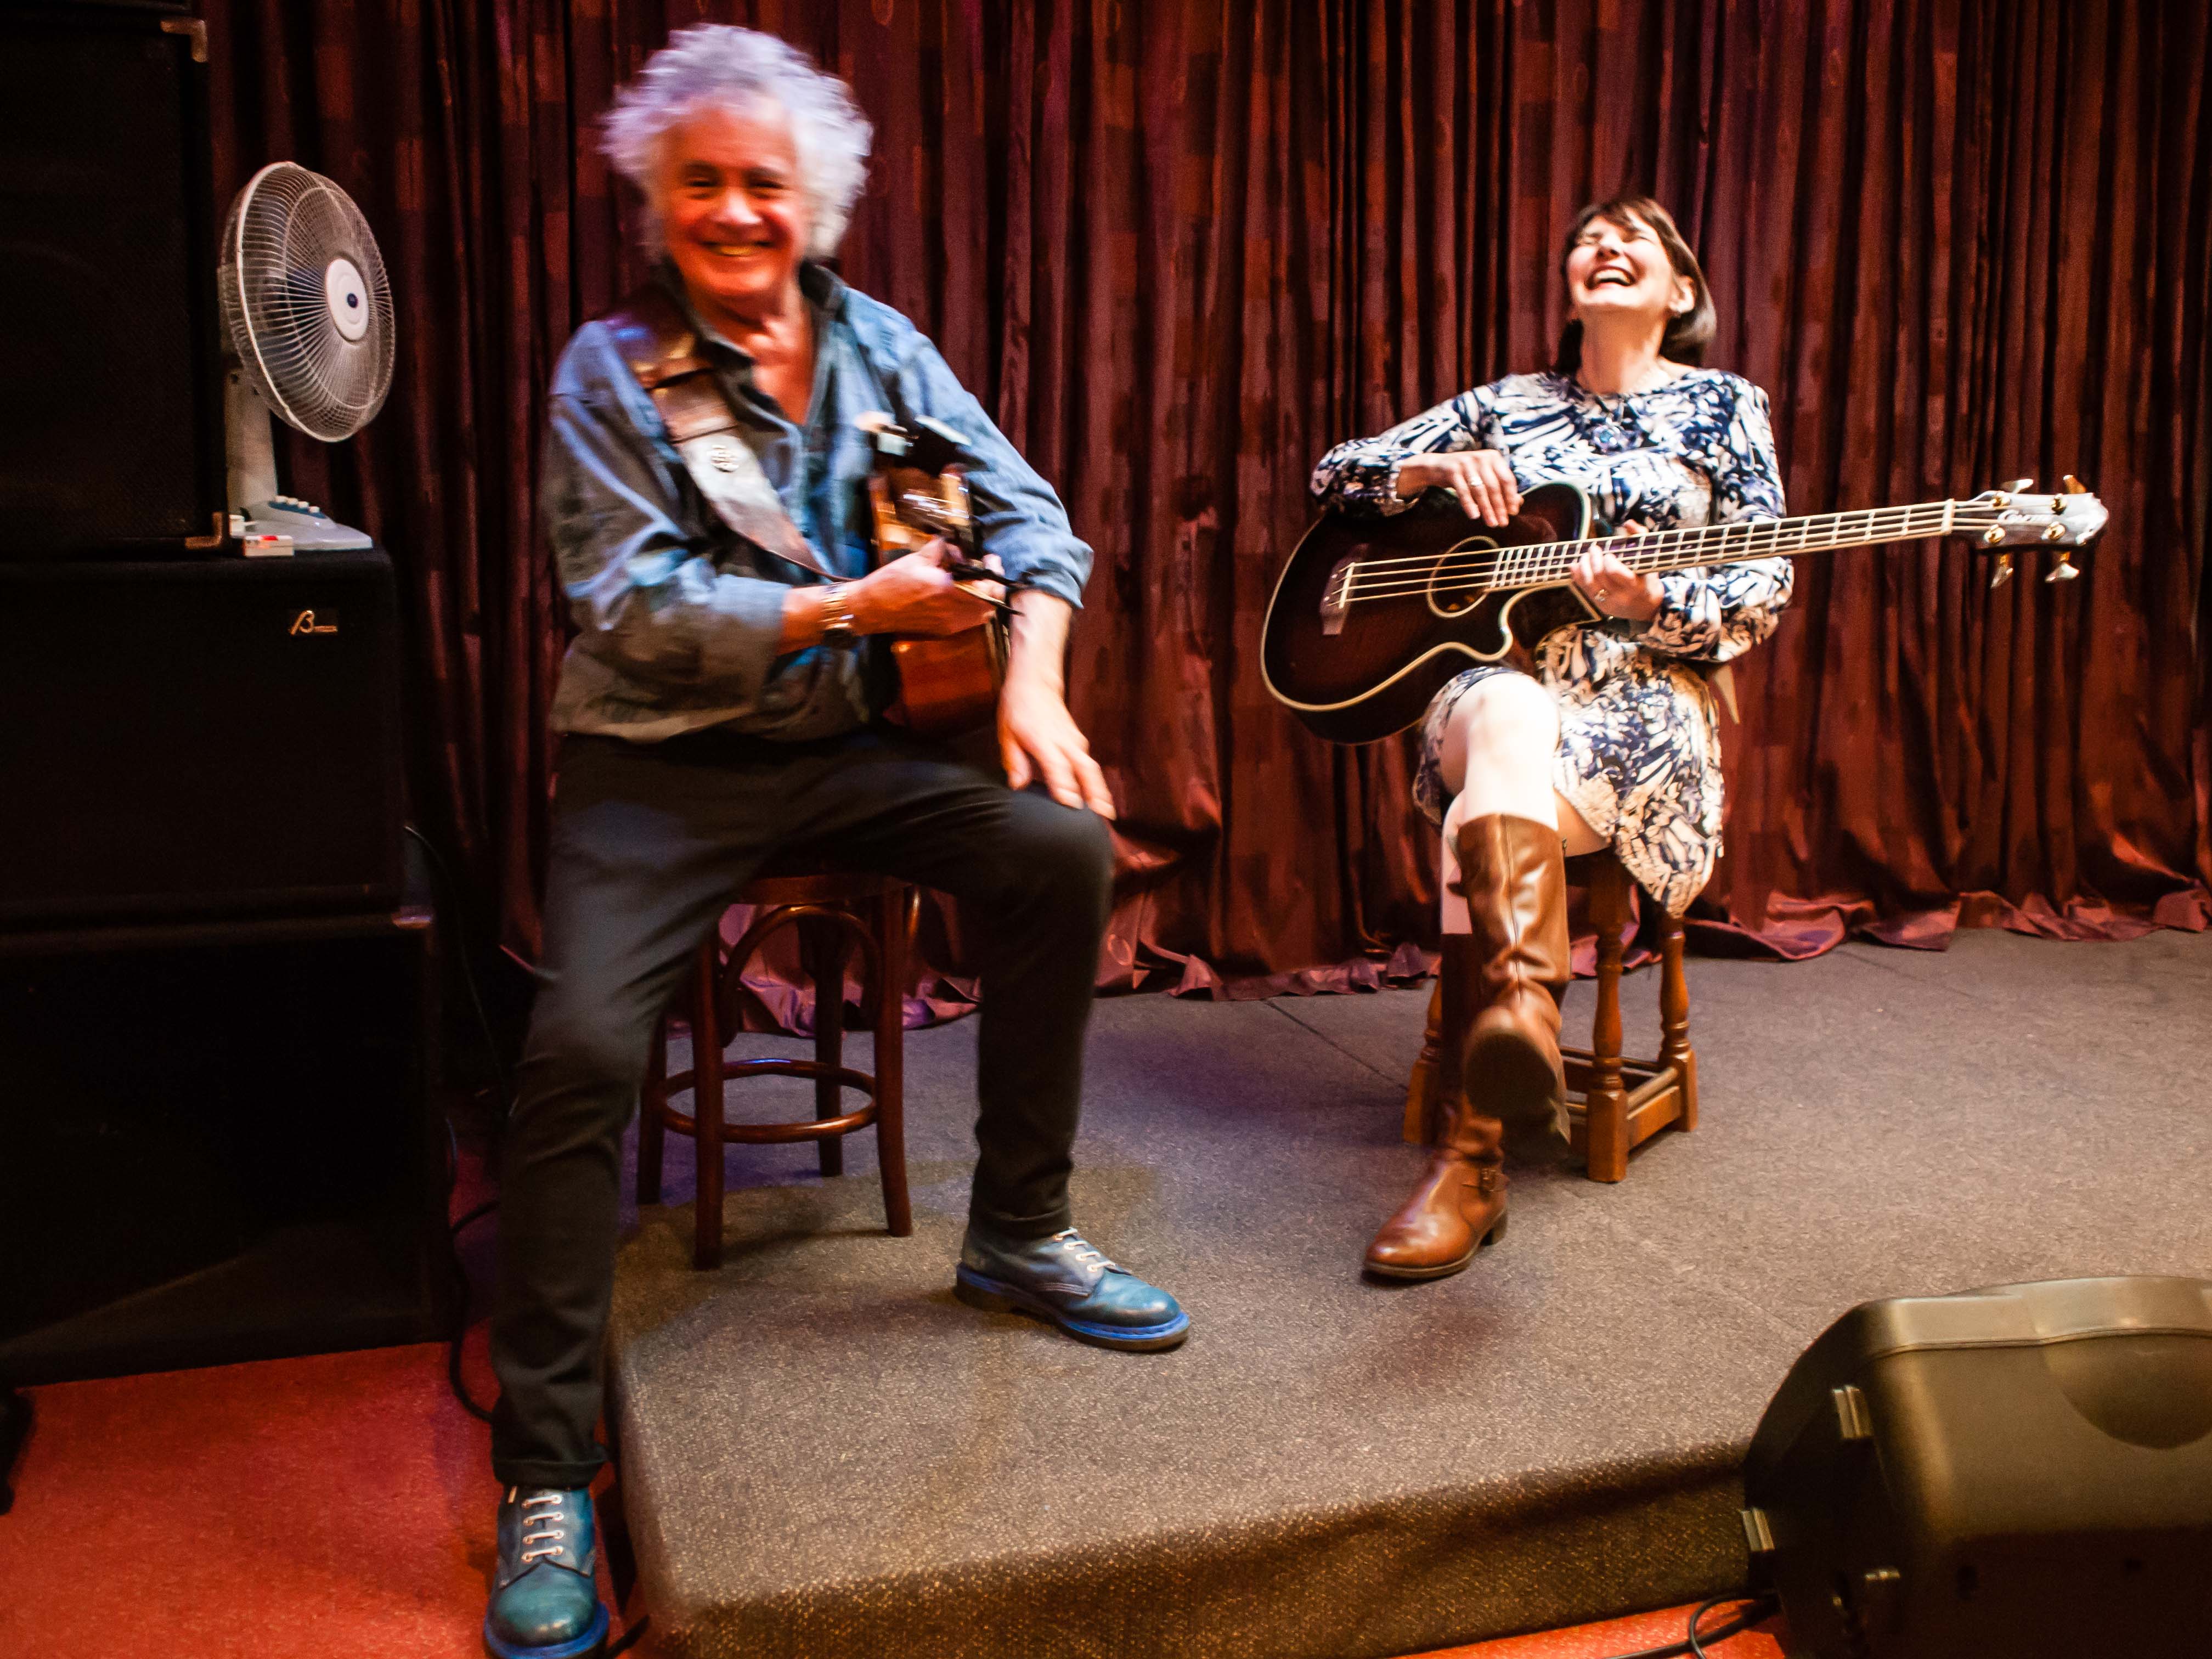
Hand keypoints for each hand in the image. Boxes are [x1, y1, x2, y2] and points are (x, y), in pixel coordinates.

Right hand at [848, 539, 997, 636]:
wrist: (871, 609)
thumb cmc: (892, 582)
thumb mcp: (918, 558)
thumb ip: (942, 549)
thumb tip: (955, 546)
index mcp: (949, 592)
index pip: (988, 588)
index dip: (995, 572)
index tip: (991, 559)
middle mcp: (953, 613)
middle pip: (991, 605)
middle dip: (993, 586)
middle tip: (985, 570)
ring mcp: (949, 625)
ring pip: (982, 615)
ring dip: (984, 598)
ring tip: (975, 581)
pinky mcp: (943, 631)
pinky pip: (968, 621)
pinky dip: (973, 607)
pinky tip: (962, 593)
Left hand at [999, 674, 1114, 816]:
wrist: (1035, 681)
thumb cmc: (1018, 707)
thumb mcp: (1007, 733)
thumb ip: (1014, 761)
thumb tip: (1017, 784)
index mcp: (1043, 739)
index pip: (1057, 766)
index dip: (1065, 786)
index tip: (1072, 805)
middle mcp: (1063, 741)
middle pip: (1084, 769)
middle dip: (1095, 793)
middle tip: (1103, 816)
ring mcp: (1074, 740)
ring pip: (1091, 767)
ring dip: (1100, 789)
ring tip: (1107, 812)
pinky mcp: (1078, 740)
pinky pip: (1089, 763)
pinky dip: (1095, 780)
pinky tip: (1098, 796)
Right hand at [1394, 450, 1521, 525]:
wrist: (1437, 466)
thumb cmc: (1466, 474)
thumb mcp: (1484, 477)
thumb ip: (1500, 487)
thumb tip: (1518, 503)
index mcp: (1493, 457)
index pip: (1507, 479)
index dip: (1511, 497)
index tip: (1512, 513)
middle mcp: (1482, 457)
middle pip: (1494, 486)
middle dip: (1499, 507)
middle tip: (1502, 523)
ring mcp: (1466, 463)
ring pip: (1480, 490)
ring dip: (1486, 509)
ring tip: (1491, 523)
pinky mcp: (1453, 470)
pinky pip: (1463, 491)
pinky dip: (1469, 504)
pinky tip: (1474, 515)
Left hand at [1569, 522, 1663, 621]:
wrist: (1647, 608)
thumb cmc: (1648, 579)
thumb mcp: (1650, 559)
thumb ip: (1641, 538)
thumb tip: (1628, 523)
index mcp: (1635, 586)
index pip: (1614, 572)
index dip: (1607, 561)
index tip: (1608, 553)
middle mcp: (1621, 597)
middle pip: (1600, 576)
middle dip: (1593, 560)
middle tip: (1594, 549)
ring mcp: (1609, 603)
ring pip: (1589, 584)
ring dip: (1583, 567)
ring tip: (1585, 556)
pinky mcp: (1600, 606)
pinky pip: (1585, 591)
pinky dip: (1577, 577)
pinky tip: (1575, 566)